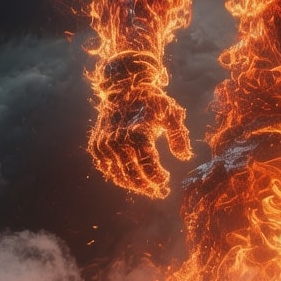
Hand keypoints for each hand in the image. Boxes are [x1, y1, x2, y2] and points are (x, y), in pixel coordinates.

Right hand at [89, 75, 191, 198]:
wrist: (123, 87)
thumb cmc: (151, 101)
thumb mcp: (170, 114)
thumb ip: (179, 136)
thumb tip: (185, 157)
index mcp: (137, 136)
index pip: (149, 168)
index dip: (158, 179)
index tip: (166, 183)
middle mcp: (117, 143)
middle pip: (134, 176)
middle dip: (148, 187)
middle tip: (160, 193)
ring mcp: (104, 146)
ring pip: (119, 175)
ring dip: (134, 185)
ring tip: (148, 188)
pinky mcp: (96, 146)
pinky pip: (106, 169)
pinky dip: (118, 176)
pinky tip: (131, 179)